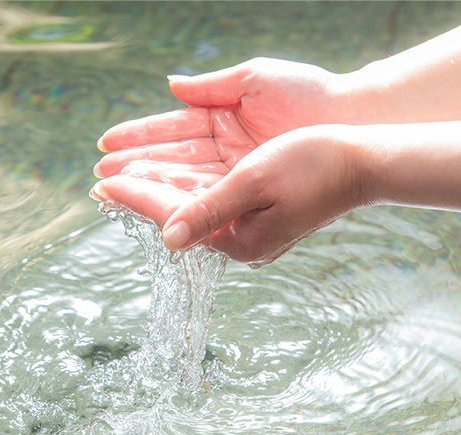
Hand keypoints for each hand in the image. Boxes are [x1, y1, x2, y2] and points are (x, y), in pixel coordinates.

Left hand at [92, 125, 360, 264]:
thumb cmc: (313, 165)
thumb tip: (167, 238)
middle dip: (138, 198)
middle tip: (99, 185)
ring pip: (190, 212)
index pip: (170, 216)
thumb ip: (209, 210)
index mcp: (237, 239)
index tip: (100, 184)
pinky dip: (183, 194)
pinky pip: (208, 208)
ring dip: (157, 195)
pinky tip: (167, 186)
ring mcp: (249, 234)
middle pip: (175, 218)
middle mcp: (239, 243)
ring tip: (124, 183)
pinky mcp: (257, 222)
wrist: (361, 164)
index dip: (133, 197)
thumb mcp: (255, 182)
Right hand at [94, 57, 350, 177]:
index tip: (105, 144)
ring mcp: (236, 174)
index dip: (138, 138)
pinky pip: (206, 198)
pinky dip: (178, 201)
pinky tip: (149, 202)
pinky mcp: (249, 194)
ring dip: (147, 187)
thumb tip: (172, 85)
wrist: (351, 120)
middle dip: (133, 169)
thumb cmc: (307, 94)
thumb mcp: (255, 81)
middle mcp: (224, 151)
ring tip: (112, 191)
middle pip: (170, 162)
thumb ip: (212, 86)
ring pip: (182, 182)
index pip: (171, 131)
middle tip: (99, 179)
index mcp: (222, 119)